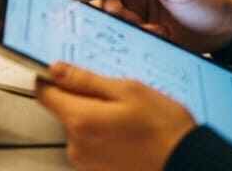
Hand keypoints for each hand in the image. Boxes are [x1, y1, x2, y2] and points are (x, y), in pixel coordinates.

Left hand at [37, 62, 195, 170]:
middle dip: (84, 99)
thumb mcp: (128, 90)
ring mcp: (86, 162)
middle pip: (64, 111)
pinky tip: (128, 133)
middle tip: (115, 95)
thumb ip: (86, 80)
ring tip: (127, 117)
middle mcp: (76, 145)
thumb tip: (57, 70)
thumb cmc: (164, 129)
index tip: (65, 72)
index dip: (52, 79)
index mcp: (80, 120)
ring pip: (79, 127)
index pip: (44, 93)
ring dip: (96, 118)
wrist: (187, 162)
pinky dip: (104, 136)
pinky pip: (91, 145)